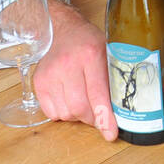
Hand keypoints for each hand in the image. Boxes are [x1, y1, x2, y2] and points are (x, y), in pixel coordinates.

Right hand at [32, 0, 116, 140]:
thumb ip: (115, 79)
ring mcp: (50, 74)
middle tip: (99, 116)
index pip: (98, 94)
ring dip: (78, 116)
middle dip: (92, 119)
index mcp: (91, 55)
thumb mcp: (109, 53)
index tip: (110, 133)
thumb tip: (125, 112)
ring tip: (84, 102)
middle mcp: (68, 65)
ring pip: (66, 113)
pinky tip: (69, 100)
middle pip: (79, 108)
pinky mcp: (38, 83)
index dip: (105, 118)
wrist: (64, 30)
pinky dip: (63, 113)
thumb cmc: (90, 43)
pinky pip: (52, 113)